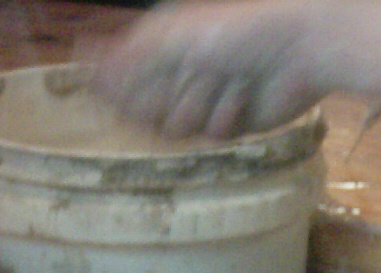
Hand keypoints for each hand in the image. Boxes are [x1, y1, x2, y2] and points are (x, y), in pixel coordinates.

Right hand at [87, 0, 327, 138]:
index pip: (123, 80)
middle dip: (170, 96)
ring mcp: (206, 100)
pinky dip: (227, 115)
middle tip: (201, 73)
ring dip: (202, 103)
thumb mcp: (175, 36)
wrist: (299, 50)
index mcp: (164, 44)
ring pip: (178, 127)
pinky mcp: (231, 123)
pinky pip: (211, 133)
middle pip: (147, 112)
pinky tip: (246, 95)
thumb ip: (128, 55)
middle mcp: (181, 73)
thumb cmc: (238, 31)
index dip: (117, 88)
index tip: (110, 90)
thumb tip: (82, 56)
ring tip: (230, 78)